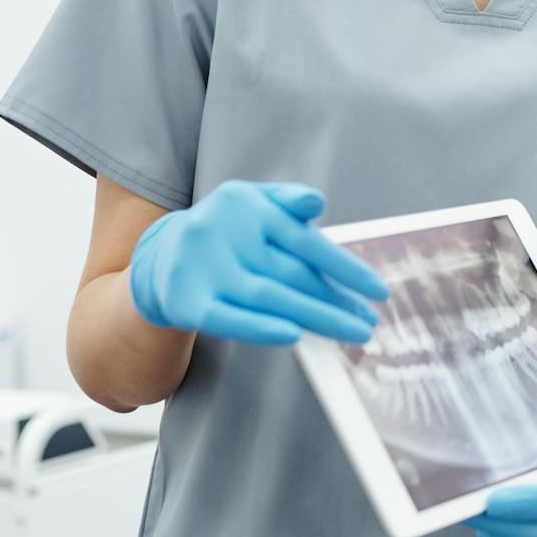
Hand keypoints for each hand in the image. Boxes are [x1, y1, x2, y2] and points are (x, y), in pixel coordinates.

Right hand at [127, 180, 388, 345]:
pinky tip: (294, 335)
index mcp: (246, 205)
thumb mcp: (251, 203)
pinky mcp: (186, 302)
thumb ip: (287, 201)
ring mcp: (201, 267)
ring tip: (350, 332)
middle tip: (368, 321)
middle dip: (336, 300)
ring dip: (315, 317)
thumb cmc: (224, 231)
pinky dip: (261, 328)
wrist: (158, 258)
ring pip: (268, 296)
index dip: (346, 267)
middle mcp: (221, 232)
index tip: (377, 291)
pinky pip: (229, 319)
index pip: (305, 240)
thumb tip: (317, 202)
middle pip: (291, 272)